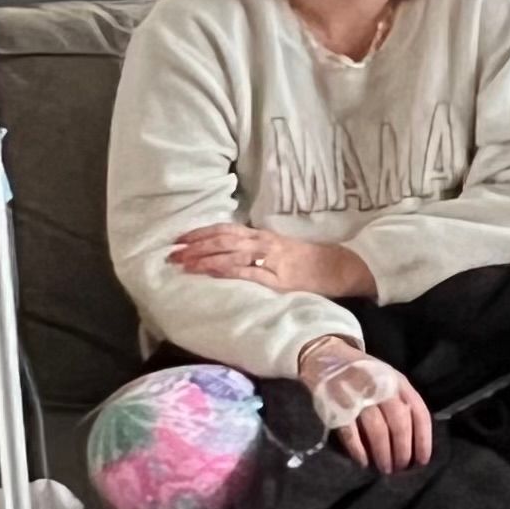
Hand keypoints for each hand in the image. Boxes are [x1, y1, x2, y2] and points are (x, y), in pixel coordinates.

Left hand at [168, 224, 372, 297]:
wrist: (337, 267)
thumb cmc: (306, 261)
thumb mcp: (276, 249)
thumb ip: (253, 250)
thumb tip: (225, 253)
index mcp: (261, 235)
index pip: (225, 229)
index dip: (200, 233)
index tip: (179, 238)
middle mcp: (262, 243)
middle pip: (222, 240)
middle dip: (195, 246)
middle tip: (172, 252)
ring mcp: (270, 260)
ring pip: (230, 254)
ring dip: (204, 258)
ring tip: (183, 263)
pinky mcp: (277, 279)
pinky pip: (247, 272)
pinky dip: (226, 270)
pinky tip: (210, 272)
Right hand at [296, 336, 434, 471]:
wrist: (327, 356)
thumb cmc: (365, 375)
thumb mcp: (389, 380)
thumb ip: (403, 401)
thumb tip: (415, 440)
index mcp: (398, 382)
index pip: (419, 413)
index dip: (423, 439)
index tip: (422, 460)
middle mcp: (381, 387)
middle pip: (400, 424)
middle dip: (403, 450)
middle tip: (400, 468)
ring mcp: (359, 396)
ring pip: (377, 430)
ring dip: (383, 454)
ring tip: (385, 468)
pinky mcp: (337, 405)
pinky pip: (351, 433)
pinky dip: (358, 450)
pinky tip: (363, 462)